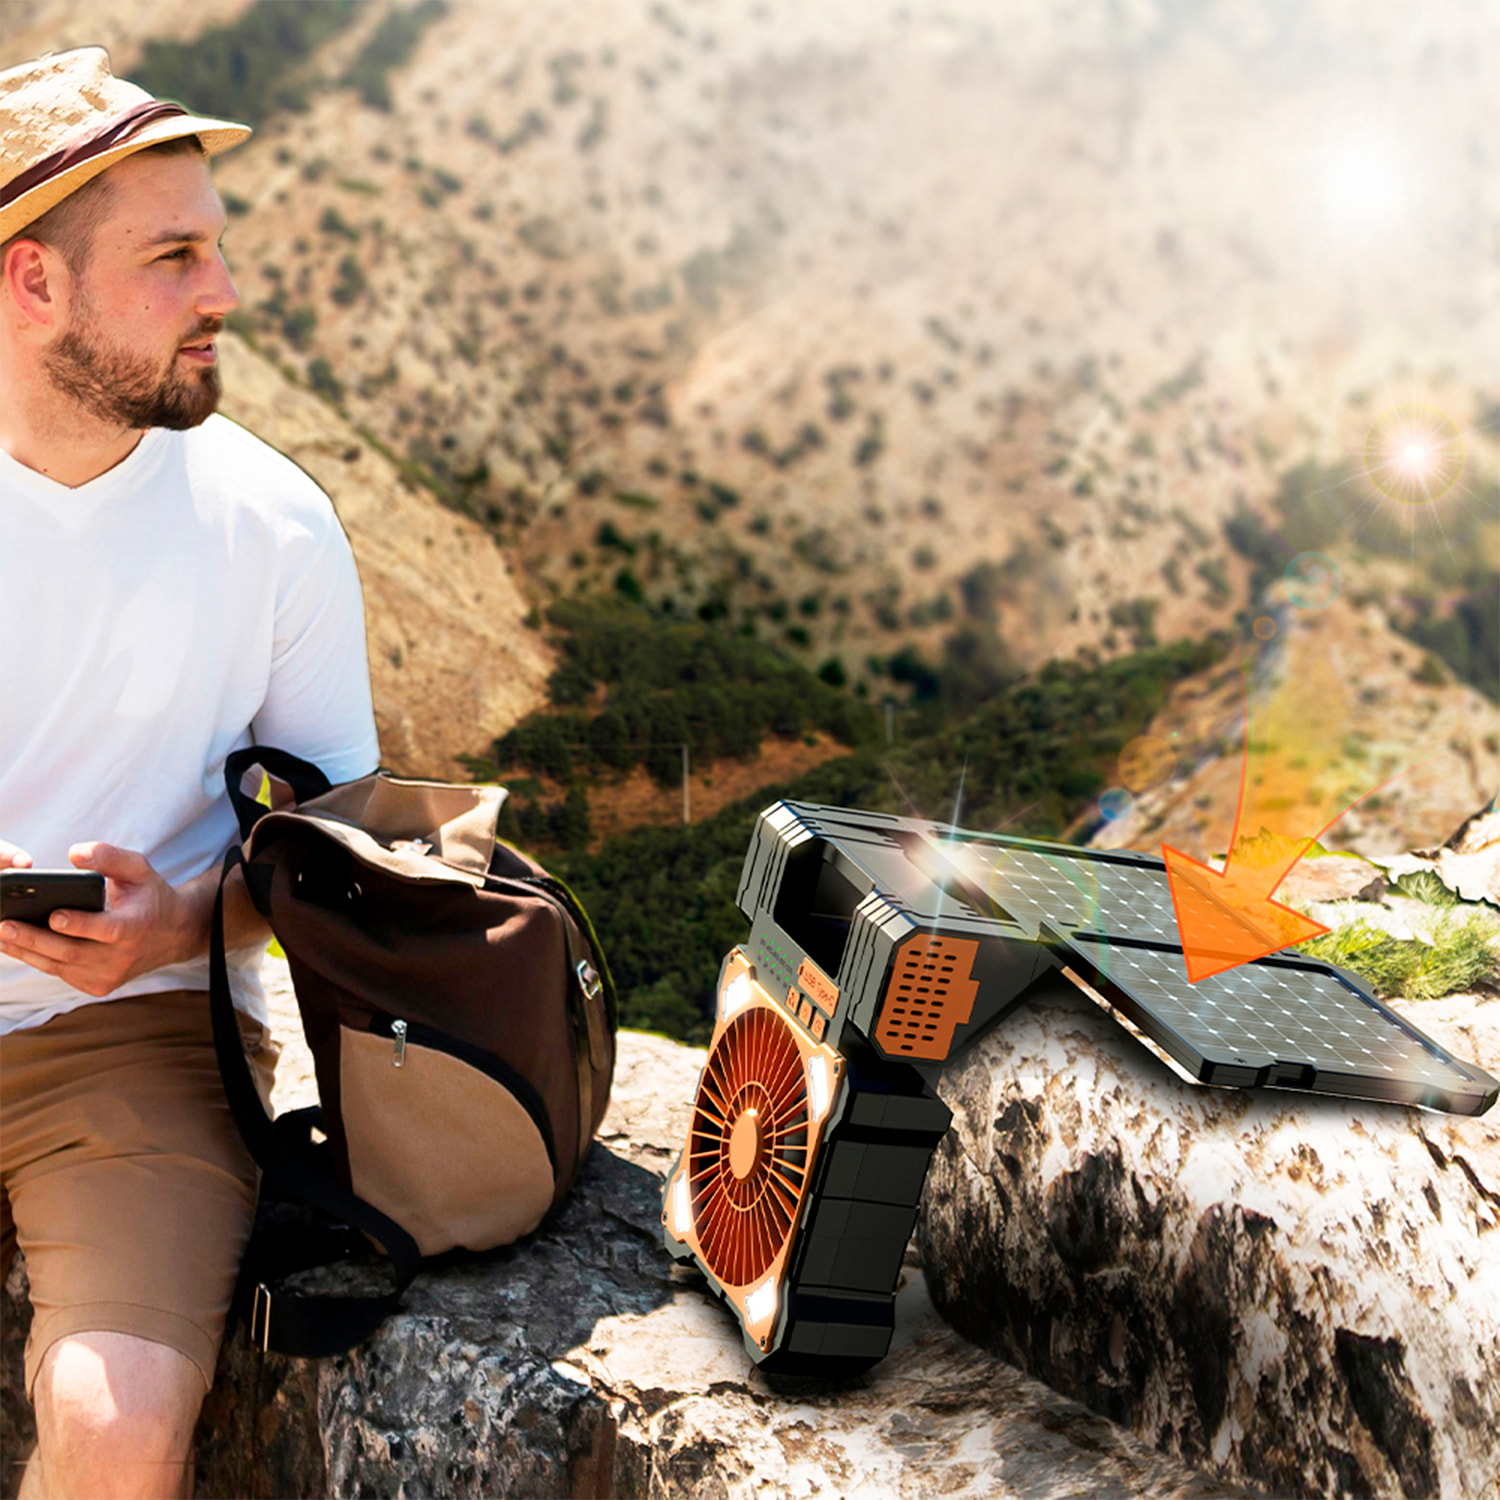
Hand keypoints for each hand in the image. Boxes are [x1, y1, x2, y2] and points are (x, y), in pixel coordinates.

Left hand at [0, 843, 199, 997]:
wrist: (174, 935)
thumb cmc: (151, 896)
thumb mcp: (140, 869)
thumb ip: (110, 857)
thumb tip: (74, 853)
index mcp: (137, 926)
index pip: (107, 930)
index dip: (80, 924)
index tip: (54, 915)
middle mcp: (123, 957)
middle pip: (73, 952)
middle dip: (35, 939)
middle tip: (5, 925)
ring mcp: (109, 976)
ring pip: (60, 966)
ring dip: (27, 951)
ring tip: (1, 934)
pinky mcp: (97, 986)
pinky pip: (60, 973)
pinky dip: (37, 960)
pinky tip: (17, 945)